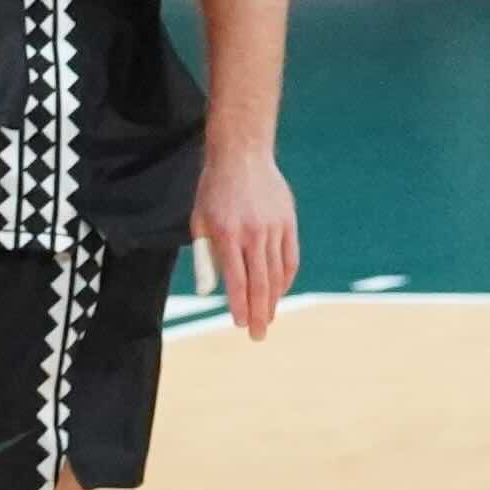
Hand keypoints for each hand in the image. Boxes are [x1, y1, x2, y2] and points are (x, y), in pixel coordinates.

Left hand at [197, 141, 297, 336]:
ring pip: (276, 273)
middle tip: (257, 334)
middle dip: (259, 313)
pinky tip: (280, 292)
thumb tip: (211, 290)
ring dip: (273, 300)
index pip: (237, 281)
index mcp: (228, 234)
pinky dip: (286, 278)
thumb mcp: (199, 220)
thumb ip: (205, 256)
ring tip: (268, 318)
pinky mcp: (288, 222)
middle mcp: (254, 233)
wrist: (242, 155)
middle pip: (259, 283)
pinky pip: (290, 258)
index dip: (238, 306)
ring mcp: (274, 228)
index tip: (239, 323)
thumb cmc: (214, 190)